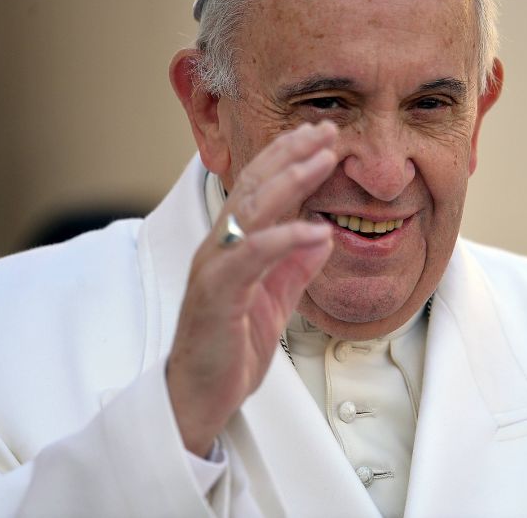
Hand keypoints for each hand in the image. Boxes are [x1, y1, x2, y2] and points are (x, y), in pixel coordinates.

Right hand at [167, 121, 337, 456]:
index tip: (323, 137)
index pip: (261, 188)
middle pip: (254, 185)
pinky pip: (250, 258)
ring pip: (250, 210)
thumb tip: (322, 233)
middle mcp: (220, 246)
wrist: (200, 397)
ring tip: (322, 159)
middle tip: (326, 130)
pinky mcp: (217, 294)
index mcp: (235, 244)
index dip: (290, 158)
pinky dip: (283, 240)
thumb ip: (296, 265)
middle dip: (291, 153)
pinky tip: (313, 229)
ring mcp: (216, 267)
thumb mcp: (277, 299)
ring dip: (288, 180)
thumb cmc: (232, 346)